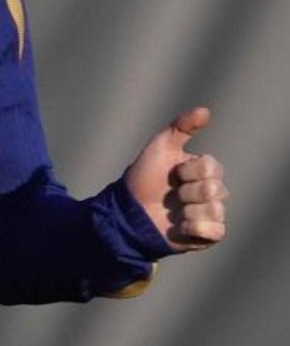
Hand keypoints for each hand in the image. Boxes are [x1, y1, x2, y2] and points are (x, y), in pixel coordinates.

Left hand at [125, 107, 227, 250]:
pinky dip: (196, 228)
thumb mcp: (160, 147)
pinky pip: (217, 231)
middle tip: (172, 193)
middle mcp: (211, 192)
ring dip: (188, 210)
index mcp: (204, 171)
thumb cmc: (143, 177)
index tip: (172, 173)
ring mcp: (210, 214)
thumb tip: (206, 110)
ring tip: (174, 211)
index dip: (189, 170)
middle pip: (215, 189)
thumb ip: (182, 127)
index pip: (211, 167)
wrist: (128, 210)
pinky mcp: (206, 235)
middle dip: (187, 191)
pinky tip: (180, 226)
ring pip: (215, 210)